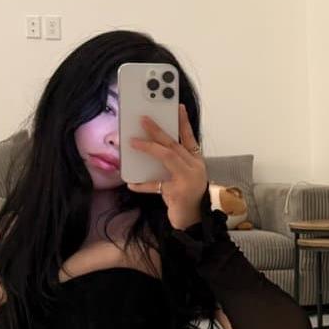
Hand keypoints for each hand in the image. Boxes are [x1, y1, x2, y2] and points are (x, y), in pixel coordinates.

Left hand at [127, 104, 208, 229]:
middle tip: (143, 119)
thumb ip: (171, 164)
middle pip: (174, 144)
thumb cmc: (186, 197)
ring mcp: (188, 180)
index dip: (183, 122)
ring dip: (149, 148)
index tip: (177, 106)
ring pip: (168, 157)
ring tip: (133, 142)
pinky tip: (131, 183)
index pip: (190, 137)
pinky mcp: (178, 193)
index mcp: (196, 162)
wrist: (194, 222)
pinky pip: (156, 185)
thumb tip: (148, 149)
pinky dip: (142, 184)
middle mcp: (195, 168)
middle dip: (157, 130)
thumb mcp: (182, 177)